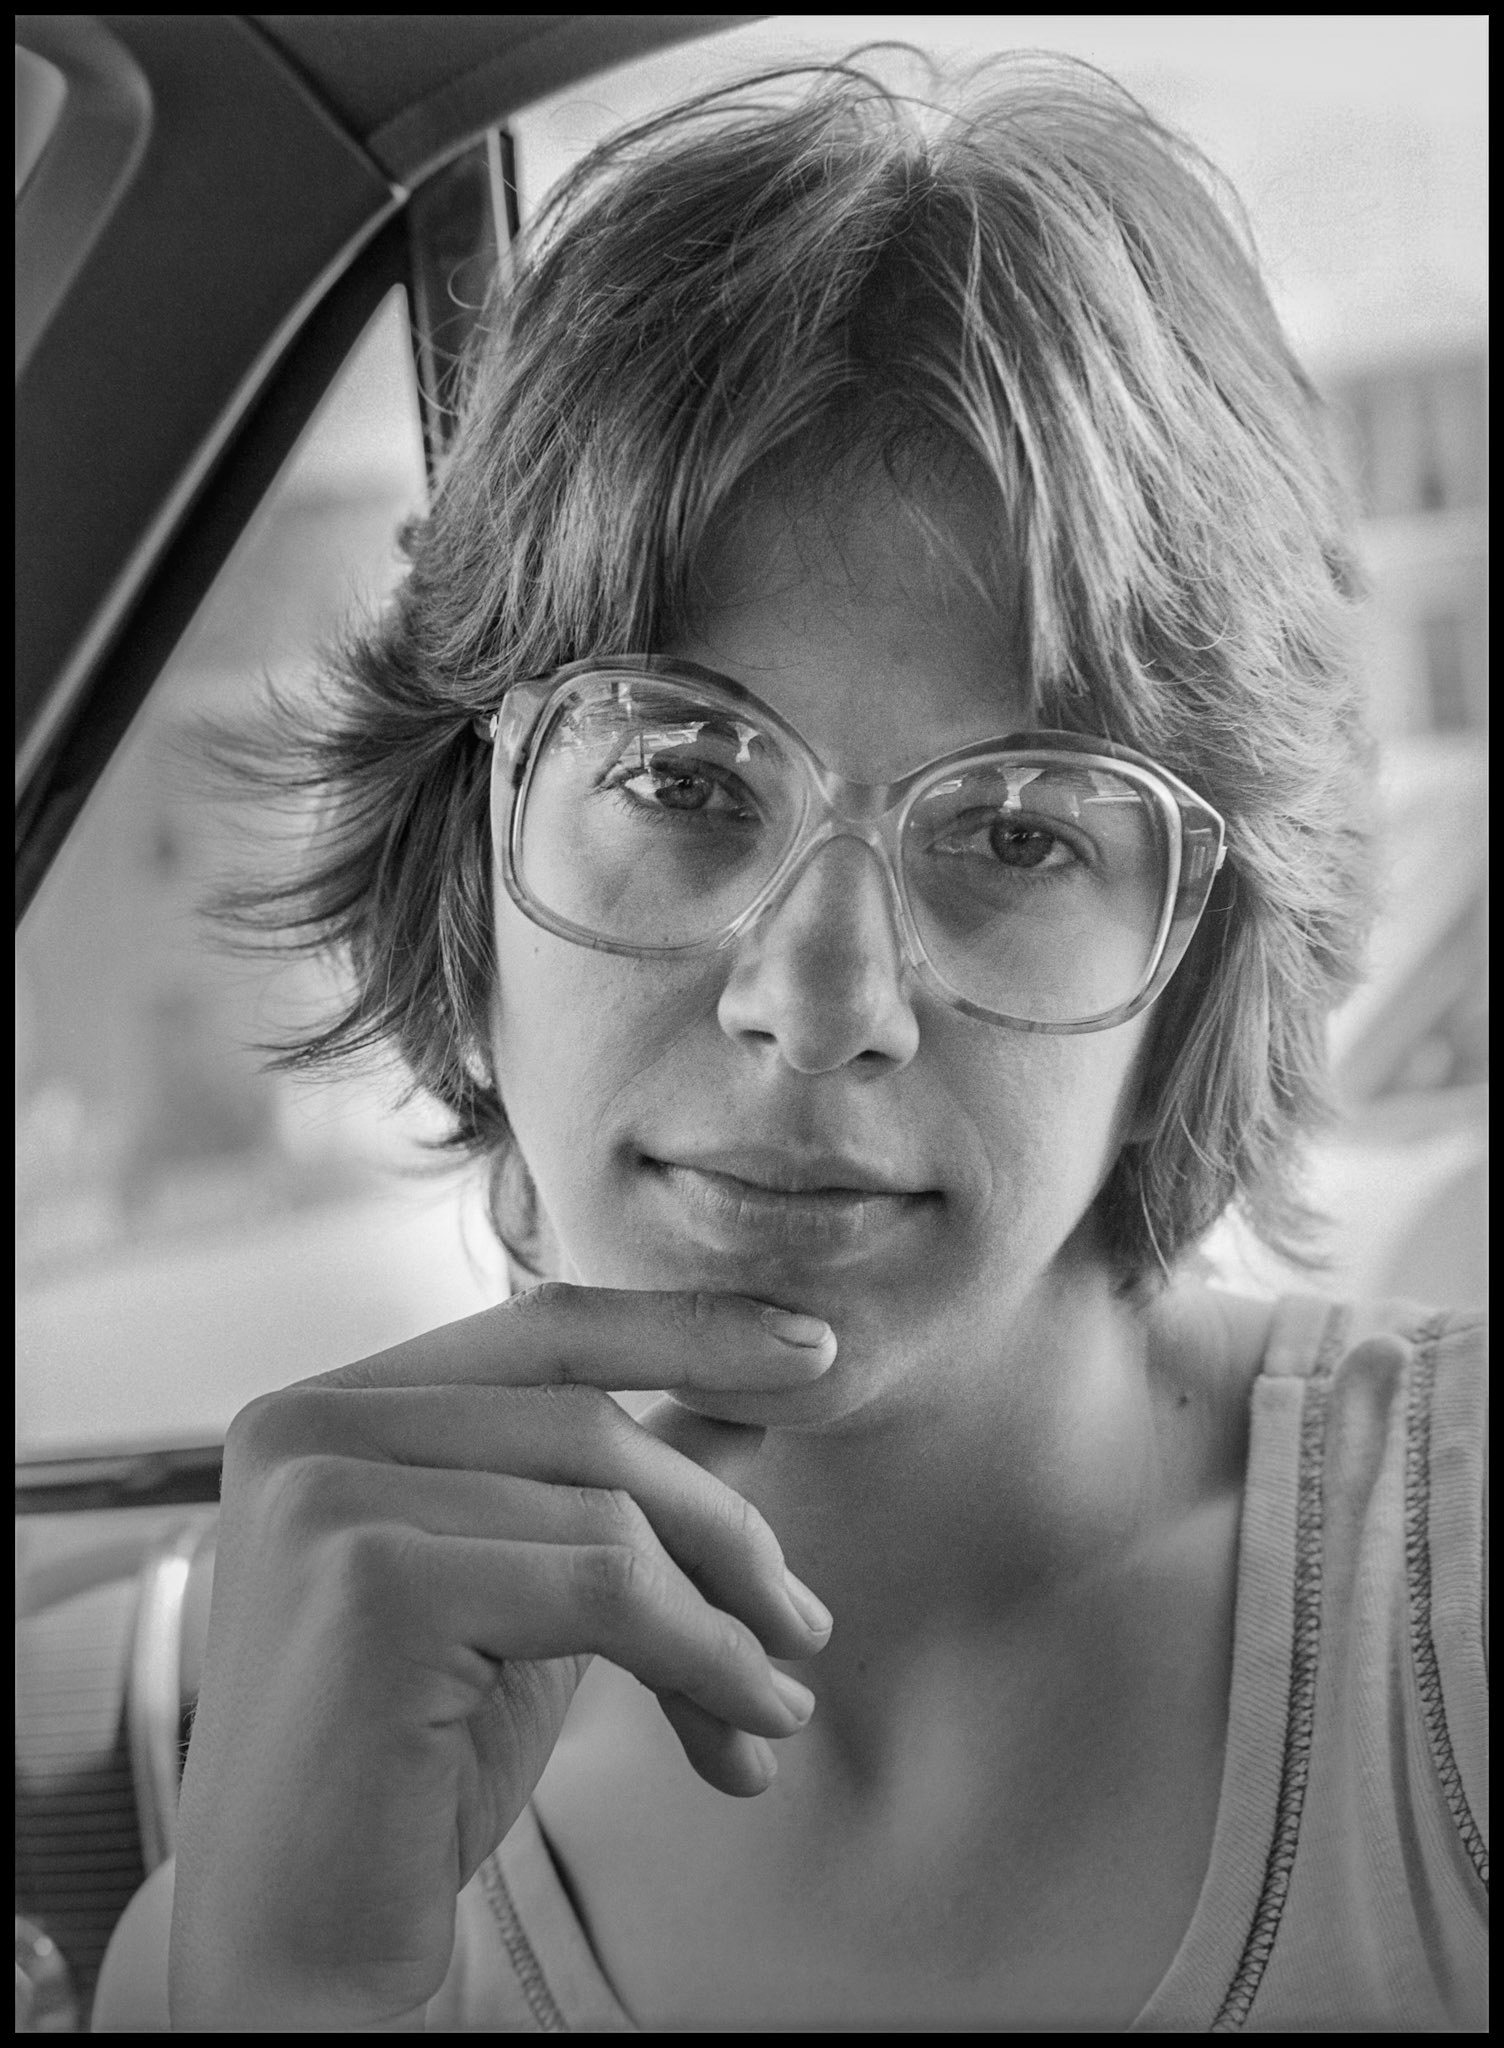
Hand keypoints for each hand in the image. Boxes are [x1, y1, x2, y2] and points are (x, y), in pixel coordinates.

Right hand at [168, 1284, 835, 2029]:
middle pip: (590, 1420)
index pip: (542, 1330)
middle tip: (805, 1622)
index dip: (688, 1329)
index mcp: (329, 1409)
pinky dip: (703, 1656)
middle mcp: (308, 1430)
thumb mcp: (525, 1589)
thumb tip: (743, 1399)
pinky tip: (740, 1733)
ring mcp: (330, 1498)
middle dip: (722, 1524)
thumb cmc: (405, 1763)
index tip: (811, 1352)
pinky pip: (607, 1587)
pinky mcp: (375, 1586)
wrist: (298, 1944)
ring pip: (609, 1509)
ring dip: (726, 1612)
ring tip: (778, 1697)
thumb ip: (602, 1488)